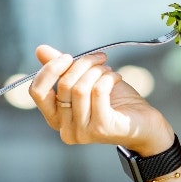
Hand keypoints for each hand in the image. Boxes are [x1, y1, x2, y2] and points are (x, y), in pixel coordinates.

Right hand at [29, 45, 172, 154]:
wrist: (143, 124)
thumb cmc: (115, 103)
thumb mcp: (86, 81)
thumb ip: (63, 69)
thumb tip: (40, 50)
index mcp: (57, 118)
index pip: (37, 92)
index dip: (49, 69)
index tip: (67, 56)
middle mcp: (66, 129)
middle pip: (63, 85)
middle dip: (82, 64)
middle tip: (99, 59)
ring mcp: (83, 131)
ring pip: (80, 88)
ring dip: (97, 71)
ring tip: (109, 70)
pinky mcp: (102, 128)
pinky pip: (98, 92)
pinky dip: (108, 78)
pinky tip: (116, 78)